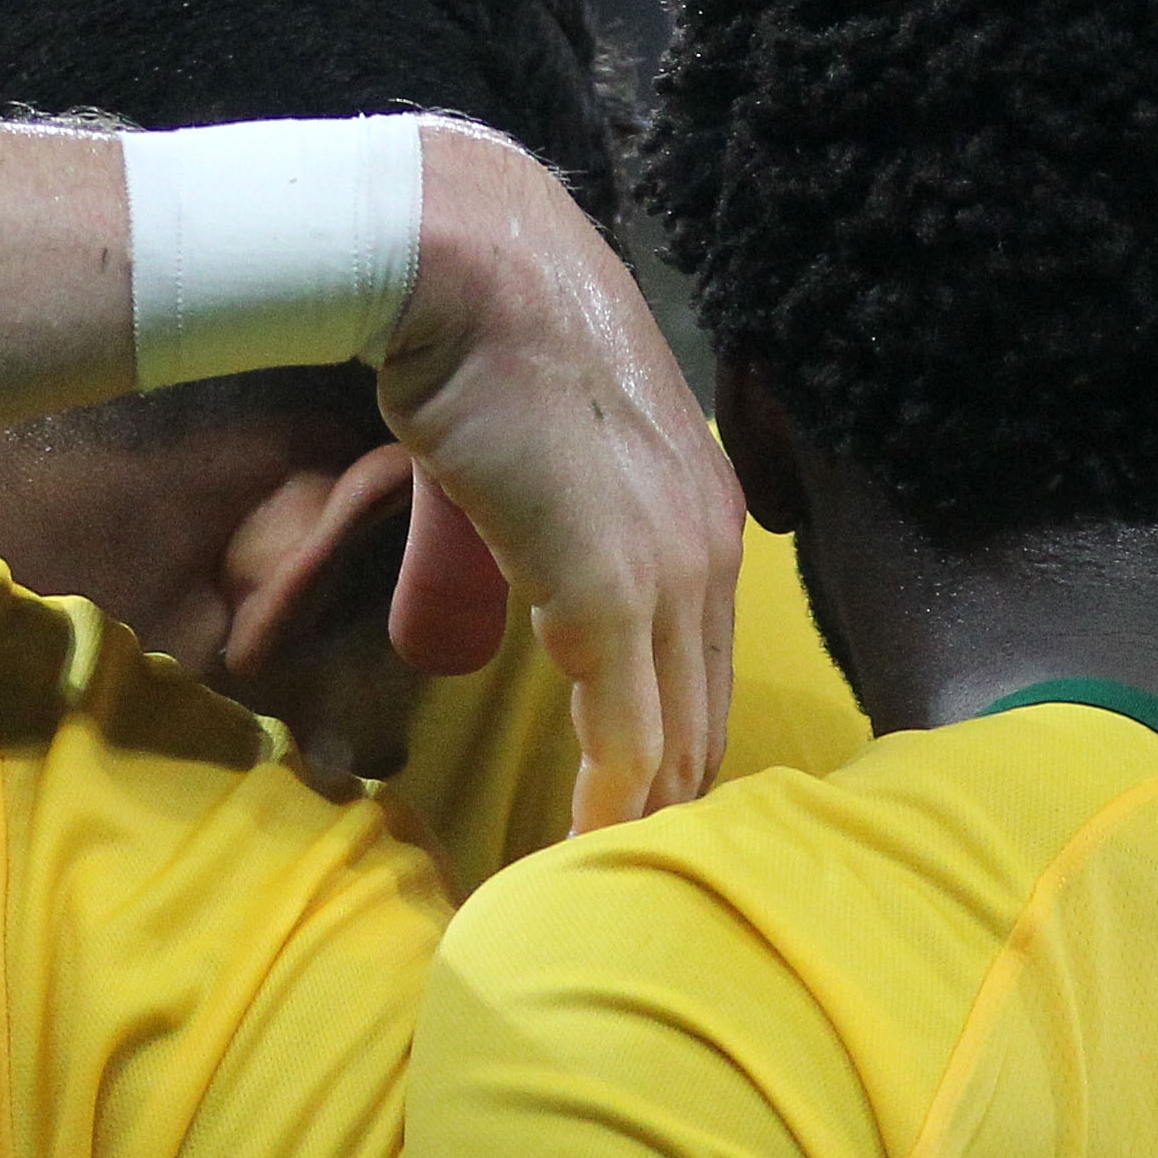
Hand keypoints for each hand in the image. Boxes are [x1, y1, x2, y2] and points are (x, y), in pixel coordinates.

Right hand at [380, 125, 746, 834]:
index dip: (668, 735)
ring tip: (602, 895)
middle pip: (703, 710)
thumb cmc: (472, 338)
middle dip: (666, 799)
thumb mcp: (492, 471)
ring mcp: (671, 573)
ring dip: (639, 823)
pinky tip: (578, 867)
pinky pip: (626, 739)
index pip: (700, 657)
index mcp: (697, 506)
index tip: (632, 805)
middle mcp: (710, 545)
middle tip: (628, 880)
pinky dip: (605, 814)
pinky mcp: (613, 597)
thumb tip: (446, 650)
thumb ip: (483, 567)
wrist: (463, 262)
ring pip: (675, 738)